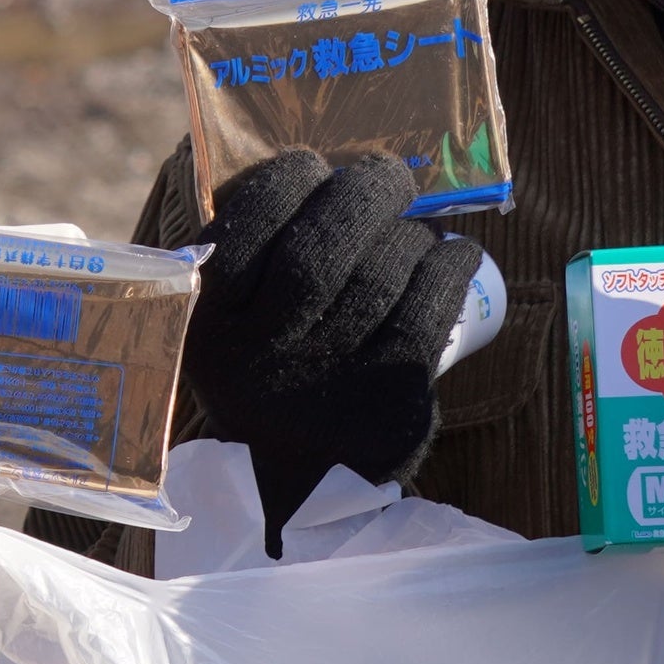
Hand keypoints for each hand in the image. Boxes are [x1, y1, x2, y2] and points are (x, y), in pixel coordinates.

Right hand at [185, 148, 484, 551]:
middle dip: (363, 193)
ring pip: (379, 276)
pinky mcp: (383, 406)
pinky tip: (456, 253)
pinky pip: (426, 313)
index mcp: (207, 328)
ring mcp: (323, 386)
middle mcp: (258, 360)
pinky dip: (447, 268)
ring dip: (409, 233)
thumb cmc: (272, 382)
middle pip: (320, 250)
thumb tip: (318, 170)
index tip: (313, 165)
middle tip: (387, 176)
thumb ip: (247, 263)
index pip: (242, 229)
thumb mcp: (230, 332)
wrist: (302, 498)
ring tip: (416, 227)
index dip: (285, 180)